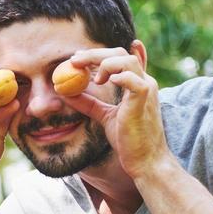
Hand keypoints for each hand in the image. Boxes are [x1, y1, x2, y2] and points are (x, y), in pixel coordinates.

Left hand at [60, 46, 169, 177]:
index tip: (78, 57)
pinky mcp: (143, 101)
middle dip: (94, 54)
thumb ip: (89, 103)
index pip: (122, 57)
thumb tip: (66, 93)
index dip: (100, 53)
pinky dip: (119, 77)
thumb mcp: (104, 116)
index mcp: (136, 83)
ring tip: (93, 80)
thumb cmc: (128, 139)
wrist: (144, 160)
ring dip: (104, 63)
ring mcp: (146, 90)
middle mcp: (144, 81)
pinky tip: (102, 82)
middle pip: (121, 53)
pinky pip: (134, 81)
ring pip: (127, 61)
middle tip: (74, 61)